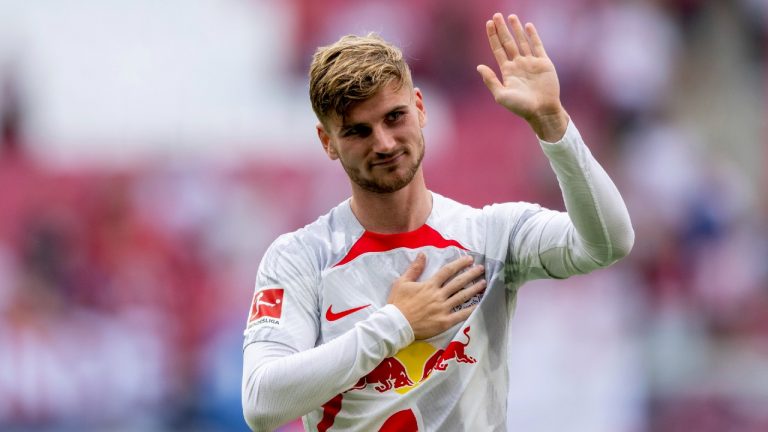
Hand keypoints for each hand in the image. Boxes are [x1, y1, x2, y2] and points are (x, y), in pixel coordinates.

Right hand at [387, 254, 485, 339]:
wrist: (396, 324)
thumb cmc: (397, 303)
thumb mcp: (402, 282)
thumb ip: (414, 268)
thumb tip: (422, 254)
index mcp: (429, 285)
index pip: (447, 271)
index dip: (459, 264)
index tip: (469, 259)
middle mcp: (438, 295)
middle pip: (458, 282)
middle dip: (471, 274)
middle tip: (481, 268)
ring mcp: (443, 309)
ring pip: (462, 296)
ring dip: (474, 289)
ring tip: (484, 283)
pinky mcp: (444, 322)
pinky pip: (461, 315)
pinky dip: (471, 310)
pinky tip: (480, 305)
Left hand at [477, 13, 568, 140]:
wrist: (542, 110)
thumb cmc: (520, 107)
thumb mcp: (501, 95)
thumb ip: (490, 80)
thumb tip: (479, 67)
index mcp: (507, 71)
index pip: (498, 49)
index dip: (493, 36)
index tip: (488, 23)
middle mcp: (518, 64)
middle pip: (508, 42)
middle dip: (502, 29)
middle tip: (496, 15)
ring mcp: (531, 63)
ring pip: (522, 41)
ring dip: (516, 29)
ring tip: (511, 16)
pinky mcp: (543, 63)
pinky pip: (537, 46)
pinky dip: (533, 35)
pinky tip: (528, 26)